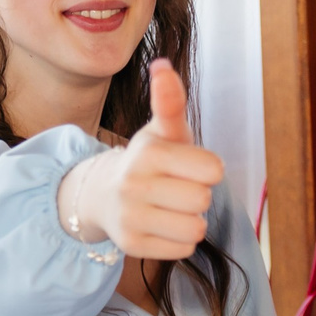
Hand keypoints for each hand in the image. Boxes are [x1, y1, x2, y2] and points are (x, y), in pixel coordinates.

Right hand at [64, 60, 224, 260]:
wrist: (103, 193)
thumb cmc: (149, 160)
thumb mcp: (162, 130)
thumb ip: (170, 101)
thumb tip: (163, 66)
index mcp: (148, 153)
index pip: (213, 170)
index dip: (208, 169)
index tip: (190, 166)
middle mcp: (133, 184)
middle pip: (203, 201)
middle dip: (198, 195)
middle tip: (178, 188)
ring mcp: (130, 217)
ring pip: (195, 229)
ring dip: (191, 220)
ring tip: (172, 208)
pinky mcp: (130, 245)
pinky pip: (183, 249)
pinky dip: (179, 240)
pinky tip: (162, 225)